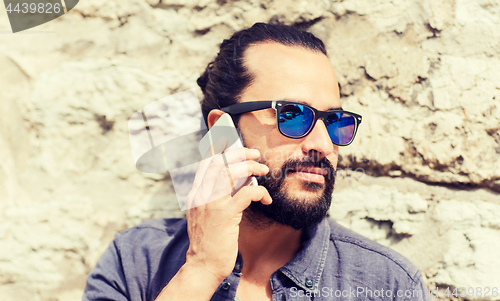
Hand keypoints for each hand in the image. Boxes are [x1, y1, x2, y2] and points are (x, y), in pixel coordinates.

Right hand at [184, 147, 270, 282]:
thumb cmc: (209, 242)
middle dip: (239, 153)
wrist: (202, 266)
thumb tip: (237, 182)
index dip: (222, 149)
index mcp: (195, 194)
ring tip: (263, 170)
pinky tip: (266, 198)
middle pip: (218, 161)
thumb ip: (216, 198)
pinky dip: (259, 191)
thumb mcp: (205, 215)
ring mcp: (211, 204)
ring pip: (230, 172)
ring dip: (250, 167)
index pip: (206, 163)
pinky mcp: (225, 214)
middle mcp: (200, 195)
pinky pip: (246, 193)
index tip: (236, 146)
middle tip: (255, 154)